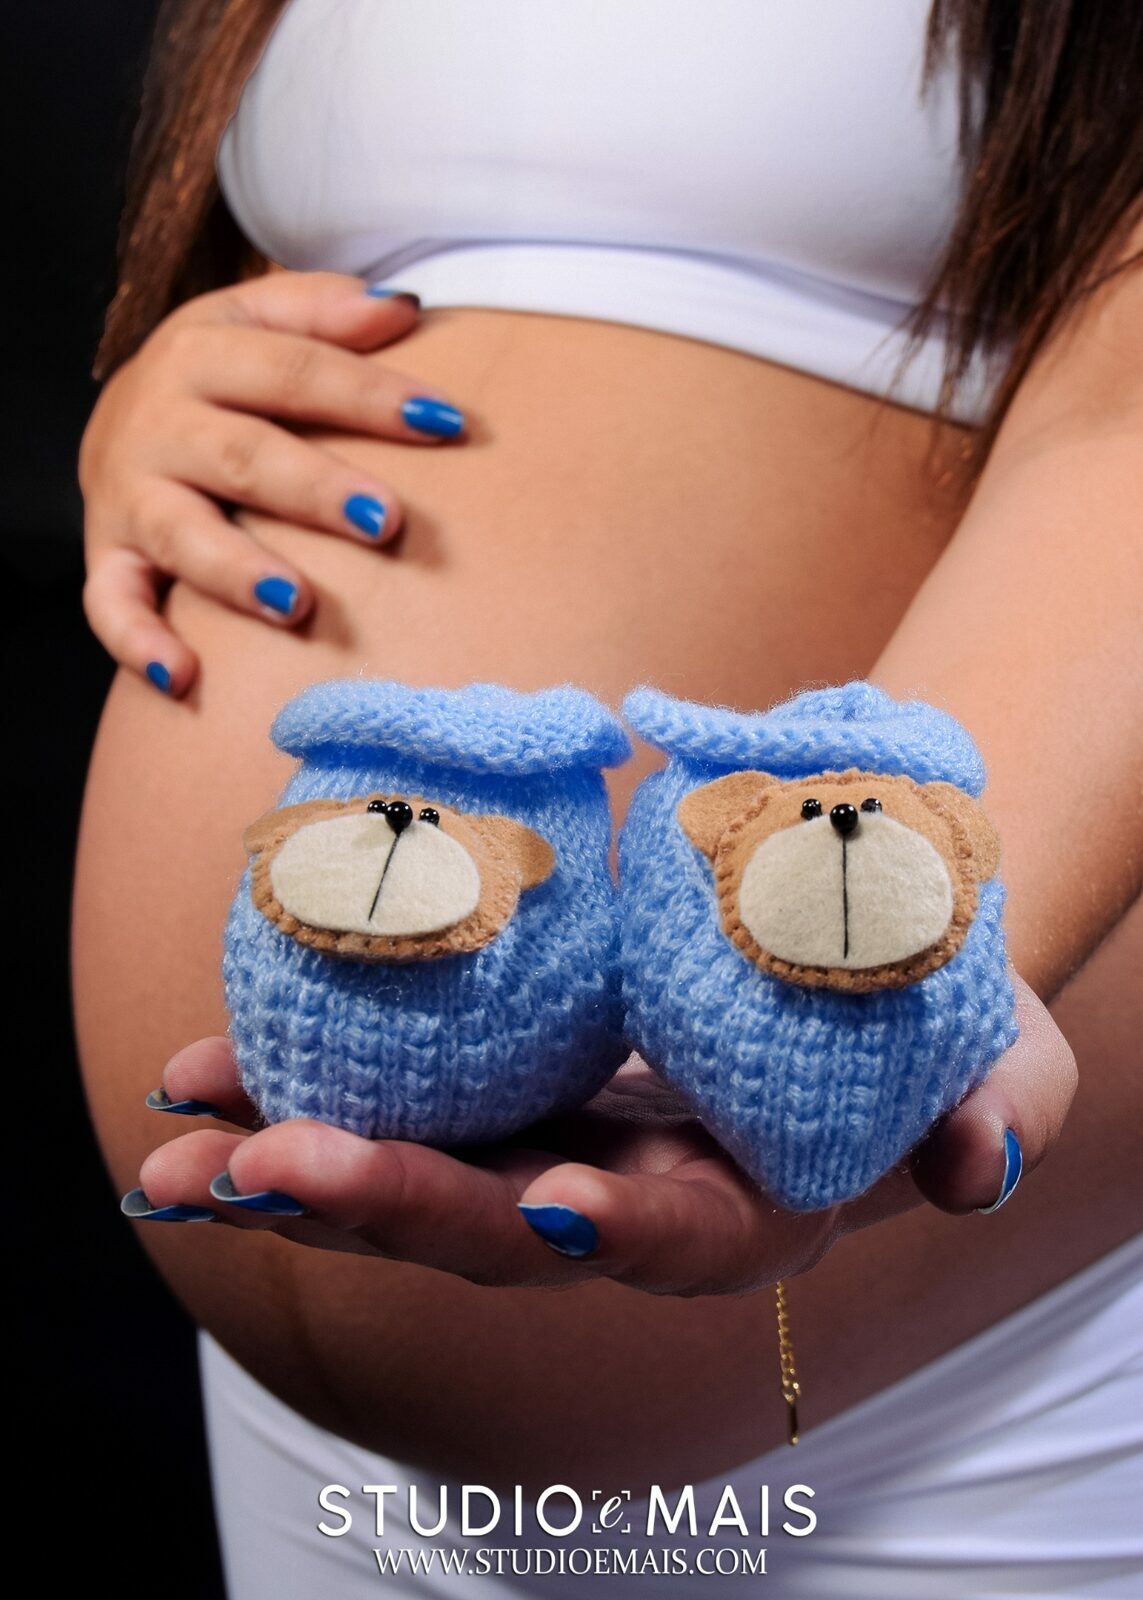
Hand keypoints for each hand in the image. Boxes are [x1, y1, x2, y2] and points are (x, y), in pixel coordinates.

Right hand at [79, 271, 465, 695]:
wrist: (114, 422)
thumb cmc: (220, 378)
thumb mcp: (257, 322)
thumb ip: (325, 312)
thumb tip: (404, 308)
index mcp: (202, 354)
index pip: (295, 370)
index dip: (369, 394)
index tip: (443, 420)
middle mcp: (159, 424)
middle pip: (244, 456)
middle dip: (314, 489)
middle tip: (385, 519)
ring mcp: (130, 498)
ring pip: (181, 534)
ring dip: (236, 571)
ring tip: (295, 602)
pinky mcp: (107, 559)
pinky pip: (111, 606)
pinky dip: (139, 642)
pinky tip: (184, 676)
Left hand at [126, 975, 1073, 1293]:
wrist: (832, 946)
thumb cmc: (924, 1006)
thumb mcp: (994, 1044)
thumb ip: (998, 1108)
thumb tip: (976, 1169)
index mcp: (739, 1201)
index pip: (679, 1237)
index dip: (621, 1226)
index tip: (554, 1196)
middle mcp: (621, 1194)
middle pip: (497, 1230)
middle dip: (380, 1207)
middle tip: (257, 1167)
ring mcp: (541, 1141)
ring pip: (407, 1180)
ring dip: (287, 1168)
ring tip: (176, 1145)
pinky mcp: (490, 1086)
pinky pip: (380, 1098)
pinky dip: (286, 1087)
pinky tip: (195, 1070)